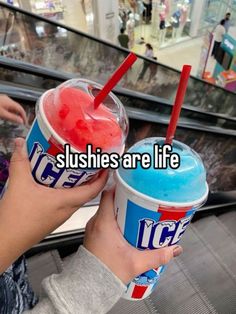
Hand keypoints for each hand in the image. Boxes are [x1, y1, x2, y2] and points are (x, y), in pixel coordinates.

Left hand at [0, 94, 26, 123]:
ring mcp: (4, 99)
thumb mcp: (3, 114)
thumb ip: (13, 118)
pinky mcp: (1, 101)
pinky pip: (8, 107)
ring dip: (15, 114)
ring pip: (13, 107)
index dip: (24, 117)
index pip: (21, 109)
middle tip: (21, 122)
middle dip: (20, 115)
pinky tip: (8, 116)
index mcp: (10, 102)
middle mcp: (8, 99)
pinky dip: (10, 112)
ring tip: (15, 120)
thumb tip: (21, 121)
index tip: (25, 123)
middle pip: (18, 108)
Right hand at [0, 138, 107, 272]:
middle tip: (88, 162)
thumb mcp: (19, 185)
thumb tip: (21, 144)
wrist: (5, 241)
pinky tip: (53, 183)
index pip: (93, 190)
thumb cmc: (17, 220)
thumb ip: (20, 162)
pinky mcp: (50, 219)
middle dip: (90, 177)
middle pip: (86, 192)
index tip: (106, 165)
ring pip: (75, 197)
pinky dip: (64, 191)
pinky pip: (63, 202)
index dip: (103, 177)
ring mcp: (59, 216)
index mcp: (66, 202)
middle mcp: (66, 210)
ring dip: (77, 184)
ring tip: (72, 168)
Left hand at [84, 190, 182, 284]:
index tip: (132, 187)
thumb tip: (173, 250)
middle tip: (141, 202)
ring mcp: (94, 229)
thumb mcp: (135, 264)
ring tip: (137, 215)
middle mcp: (96, 222)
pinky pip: (105, 220)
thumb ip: (156, 256)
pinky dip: (116, 220)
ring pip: (108, 211)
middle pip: (110, 201)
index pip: (108, 194)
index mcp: (103, 223)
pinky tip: (128, 228)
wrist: (89, 286)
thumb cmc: (105, 274)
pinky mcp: (94, 235)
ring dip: (121, 211)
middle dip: (126, 200)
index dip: (120, 187)